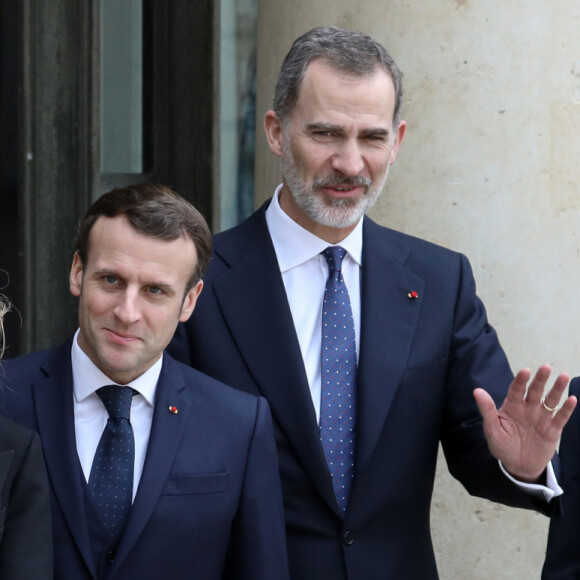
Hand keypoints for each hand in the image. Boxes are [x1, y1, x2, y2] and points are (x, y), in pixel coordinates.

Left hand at [473, 365, 576, 482]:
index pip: (517, 390)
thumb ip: (487, 410)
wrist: (517, 465)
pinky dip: (567, 409)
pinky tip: (572, 399)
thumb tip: (477, 390)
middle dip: (540, 379)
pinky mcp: (553, 429)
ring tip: (564, 376)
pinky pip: (561, 417)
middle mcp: (528, 408)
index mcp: (512, 406)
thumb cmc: (502, 445)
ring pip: (551, 400)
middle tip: (546, 367)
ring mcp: (541, 418)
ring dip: (557, 389)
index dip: (521, 380)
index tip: (525, 371)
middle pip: (535, 391)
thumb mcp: (492, 429)